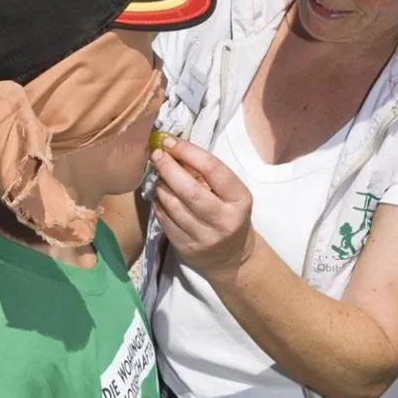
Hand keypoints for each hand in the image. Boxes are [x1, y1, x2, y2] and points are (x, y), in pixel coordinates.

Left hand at [151, 137, 255, 277]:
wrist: (231, 256)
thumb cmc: (229, 213)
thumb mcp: (230, 193)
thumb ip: (207, 173)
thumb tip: (174, 147)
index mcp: (240, 200)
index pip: (213, 169)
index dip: (189, 152)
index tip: (171, 141)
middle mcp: (224, 220)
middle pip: (190, 191)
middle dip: (169, 168)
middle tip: (157, 154)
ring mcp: (204, 237)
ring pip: (174, 206)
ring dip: (160, 186)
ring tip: (157, 175)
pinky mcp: (187, 248)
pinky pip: (165, 221)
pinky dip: (158, 204)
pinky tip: (158, 194)